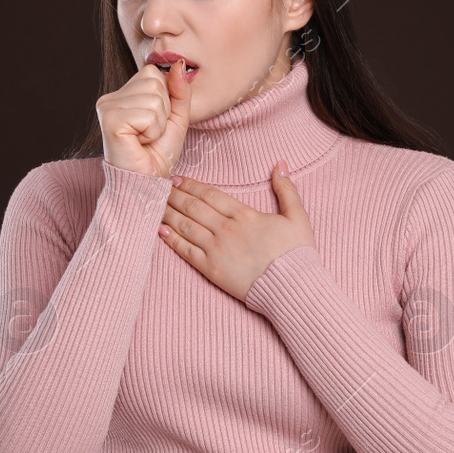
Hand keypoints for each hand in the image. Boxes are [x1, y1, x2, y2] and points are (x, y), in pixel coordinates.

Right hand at [96, 57, 193, 177]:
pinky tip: (139, 142)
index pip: (152, 72)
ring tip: (145, 138)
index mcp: (122, 95)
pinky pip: (148, 114)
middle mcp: (110, 98)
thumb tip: (179, 64)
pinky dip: (152, 131)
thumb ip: (179, 90)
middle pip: (154, 82)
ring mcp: (107, 107)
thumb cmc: (158, 153)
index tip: (154, 123)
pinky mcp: (110, 120)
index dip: (165, 99)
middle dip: (163, 111)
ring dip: (158, 123)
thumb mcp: (176, 117)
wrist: (146, 182)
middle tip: (149, 133)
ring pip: (153, 98)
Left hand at [159, 160, 315, 302]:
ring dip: (168, 213)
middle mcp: (226, 229)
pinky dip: (172, 240)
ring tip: (155, 205)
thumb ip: (287, 189)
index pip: (210, 194)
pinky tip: (161, 231)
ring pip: (186, 226)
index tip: (178, 179)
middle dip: (174, 195)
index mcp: (244, 215)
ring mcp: (217, 250)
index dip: (192, 185)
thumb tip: (281, 164)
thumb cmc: (297, 254)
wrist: (293, 288)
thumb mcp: (298, 217)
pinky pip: (186, 251)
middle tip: (159, 187)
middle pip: (193, 207)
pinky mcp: (212, 270)